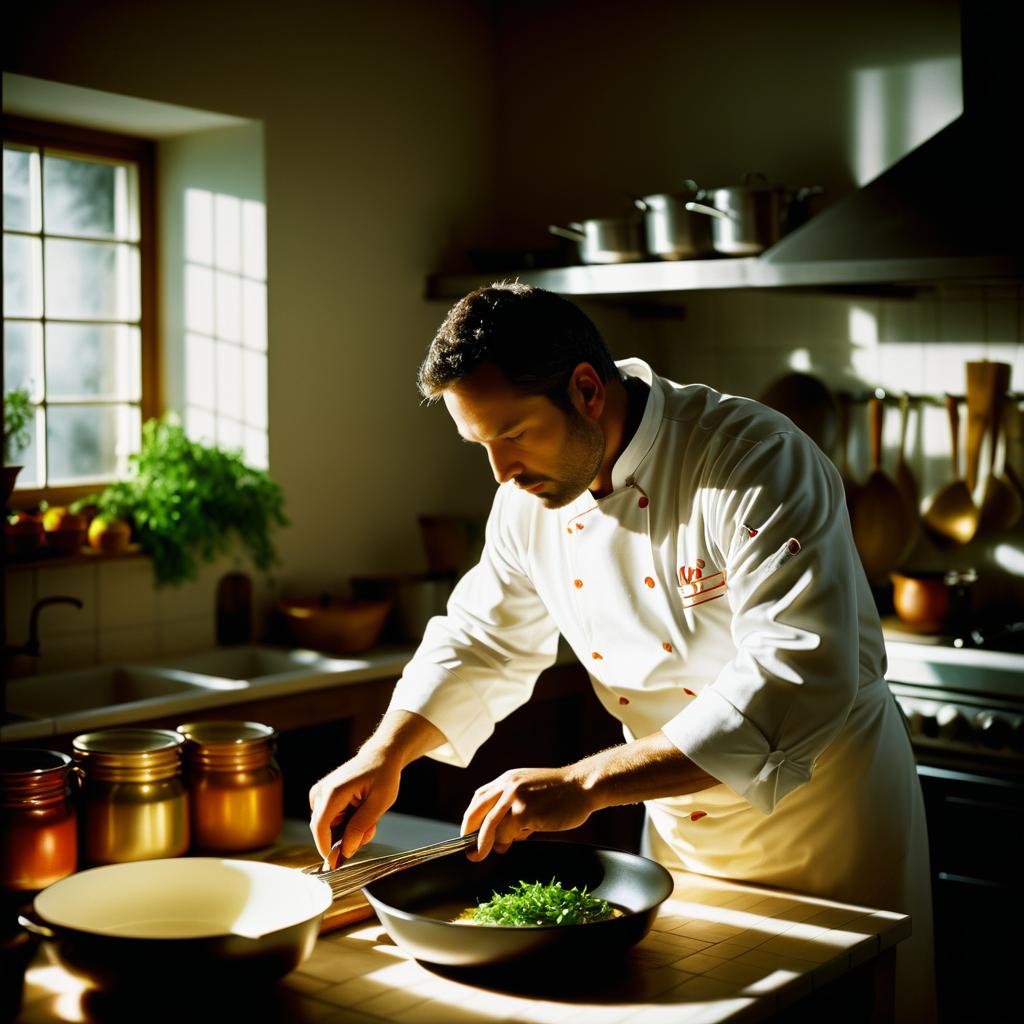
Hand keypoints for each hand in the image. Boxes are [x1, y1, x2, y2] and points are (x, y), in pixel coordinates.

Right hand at [308, 747, 400, 868]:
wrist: (381, 756)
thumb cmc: (383, 775)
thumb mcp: (379, 804)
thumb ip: (360, 828)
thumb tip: (346, 850)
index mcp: (333, 792)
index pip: (319, 828)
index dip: (326, 849)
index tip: (337, 863)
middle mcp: (321, 792)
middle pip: (324, 830)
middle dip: (346, 837)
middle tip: (370, 831)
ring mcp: (320, 793)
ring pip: (328, 827)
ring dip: (349, 830)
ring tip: (369, 820)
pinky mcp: (322, 796)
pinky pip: (330, 819)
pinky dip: (346, 822)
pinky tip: (361, 814)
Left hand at [460, 765, 595, 860]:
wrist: (583, 786)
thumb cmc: (562, 792)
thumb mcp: (531, 791)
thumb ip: (514, 808)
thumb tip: (501, 838)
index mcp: (508, 779)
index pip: (479, 798)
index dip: (471, 817)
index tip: (468, 833)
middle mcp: (508, 785)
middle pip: (477, 811)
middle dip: (469, 833)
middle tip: (469, 851)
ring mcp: (516, 798)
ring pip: (489, 825)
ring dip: (484, 843)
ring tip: (483, 854)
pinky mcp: (526, 812)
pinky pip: (508, 833)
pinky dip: (507, 841)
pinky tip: (515, 842)